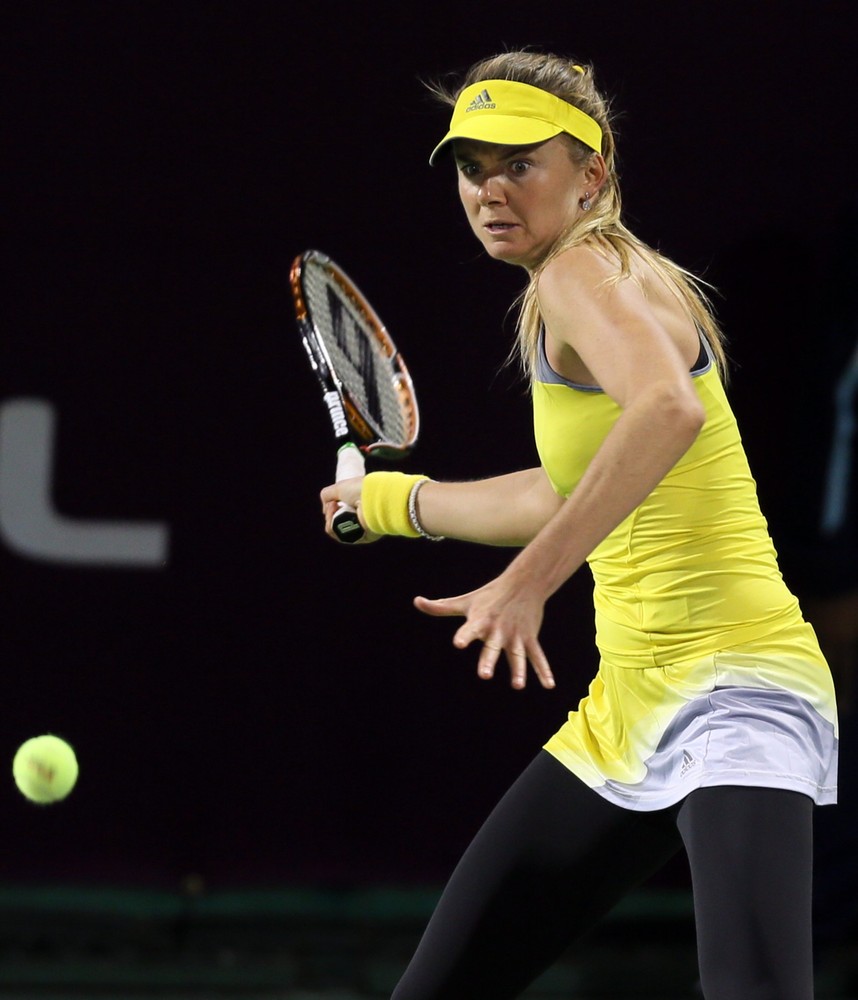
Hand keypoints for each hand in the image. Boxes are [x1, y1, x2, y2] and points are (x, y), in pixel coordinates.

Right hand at [319, 477, 379, 543]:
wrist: (373, 496)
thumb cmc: (360, 489)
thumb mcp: (339, 487)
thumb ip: (327, 495)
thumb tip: (326, 510)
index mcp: (358, 505)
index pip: (340, 512)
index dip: (332, 509)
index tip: (332, 502)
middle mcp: (361, 517)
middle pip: (336, 522)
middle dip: (330, 515)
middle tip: (333, 506)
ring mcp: (362, 528)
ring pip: (336, 531)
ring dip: (330, 520)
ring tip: (334, 510)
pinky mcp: (363, 537)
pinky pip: (341, 537)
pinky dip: (334, 528)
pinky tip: (337, 519)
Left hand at [414, 573, 555, 689]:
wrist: (524, 582)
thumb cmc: (489, 594)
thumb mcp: (464, 601)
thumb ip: (440, 607)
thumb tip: (416, 601)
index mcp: (480, 621)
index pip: (469, 630)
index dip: (464, 636)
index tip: (458, 644)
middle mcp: (498, 630)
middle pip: (492, 648)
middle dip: (489, 660)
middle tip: (485, 675)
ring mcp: (515, 635)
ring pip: (517, 655)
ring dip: (518, 670)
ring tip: (517, 685)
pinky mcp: (529, 638)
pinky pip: (538, 657)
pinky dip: (544, 671)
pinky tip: (548, 685)